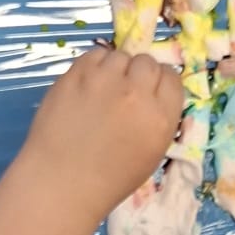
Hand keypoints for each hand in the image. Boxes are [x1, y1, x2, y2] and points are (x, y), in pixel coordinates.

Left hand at [21, 48, 182, 221]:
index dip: (160, 83)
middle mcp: (136, 93)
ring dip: (116, 69)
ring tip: (104, 89)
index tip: (150, 91)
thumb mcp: (151, 152)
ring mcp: (104, 80)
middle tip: (126, 90)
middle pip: (147, 62)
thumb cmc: (109, 177)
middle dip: (139, 74)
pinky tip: (88, 84)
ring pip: (120, 55)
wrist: (62, 180)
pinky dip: (94, 65)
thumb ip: (157, 117)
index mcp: (160, 117)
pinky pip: (94, 54)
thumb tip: (151, 93)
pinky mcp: (77, 73)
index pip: (172, 77)